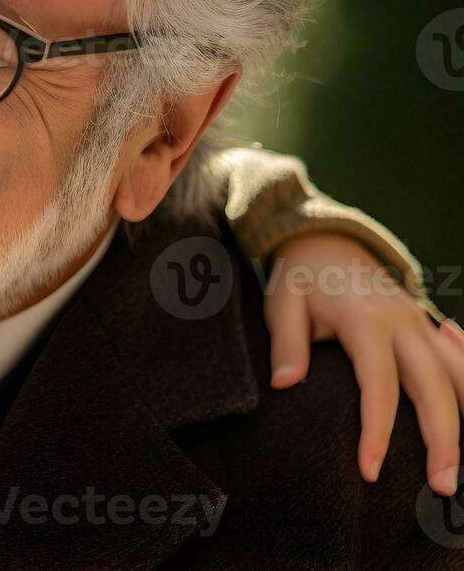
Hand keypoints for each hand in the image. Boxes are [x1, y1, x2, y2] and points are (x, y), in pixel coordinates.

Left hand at [264, 233, 463, 495]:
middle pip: (434, 389)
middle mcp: (403, 324)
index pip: (379, 387)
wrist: (324, 240)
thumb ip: (286, 343)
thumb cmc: (299, 279)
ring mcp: (421, 324)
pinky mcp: (428, 327)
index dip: (377, 432)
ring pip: (460, 375)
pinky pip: (461, 361)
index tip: (370, 470)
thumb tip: (283, 383)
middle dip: (443, 440)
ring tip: (462, 466)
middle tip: (442, 488)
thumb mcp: (282, 303)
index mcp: (366, 321)